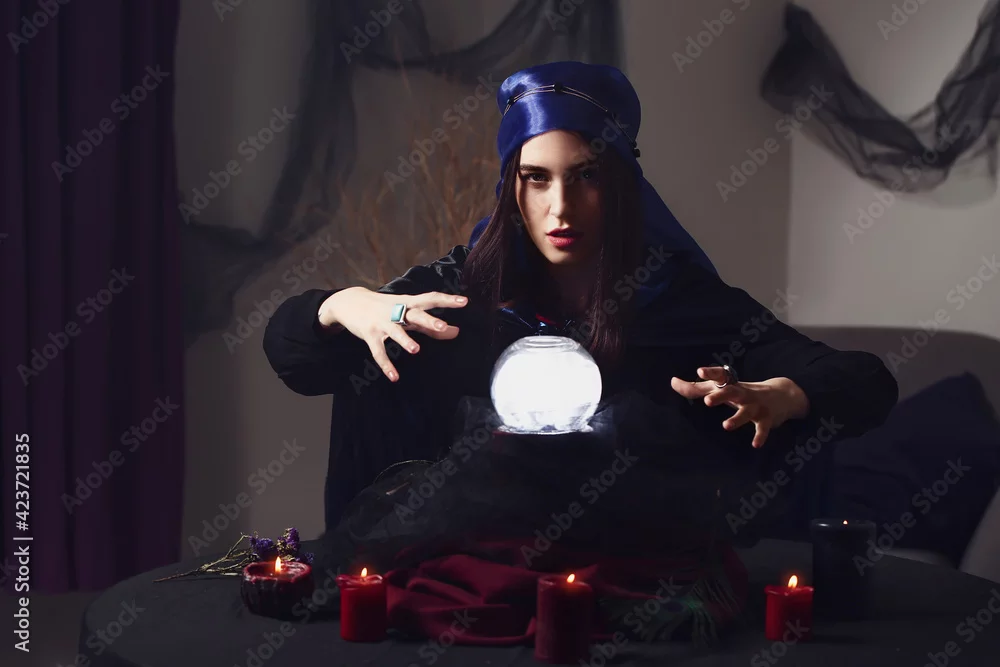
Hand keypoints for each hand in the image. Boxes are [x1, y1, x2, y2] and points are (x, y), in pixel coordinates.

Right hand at [318, 287, 467, 381]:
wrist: (350, 302)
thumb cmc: (385, 308)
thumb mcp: (408, 313)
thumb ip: (431, 326)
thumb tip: (457, 332)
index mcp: (408, 303)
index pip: (430, 299)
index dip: (447, 300)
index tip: (464, 302)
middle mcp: (396, 311)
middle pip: (414, 314)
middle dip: (428, 320)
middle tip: (442, 325)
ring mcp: (382, 323)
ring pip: (396, 332)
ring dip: (405, 340)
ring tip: (416, 350)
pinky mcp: (370, 335)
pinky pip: (379, 351)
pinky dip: (386, 364)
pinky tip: (394, 377)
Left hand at [670, 367, 809, 447]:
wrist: (783, 395)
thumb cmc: (742, 392)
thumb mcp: (722, 389)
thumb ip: (696, 388)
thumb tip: (672, 382)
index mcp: (731, 385)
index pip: (721, 376)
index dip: (711, 373)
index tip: (699, 371)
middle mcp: (743, 394)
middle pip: (732, 391)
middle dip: (721, 396)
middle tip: (707, 402)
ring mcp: (756, 406)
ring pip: (746, 411)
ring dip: (737, 418)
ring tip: (726, 426)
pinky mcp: (767, 419)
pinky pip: (764, 428)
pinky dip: (760, 436)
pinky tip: (755, 444)